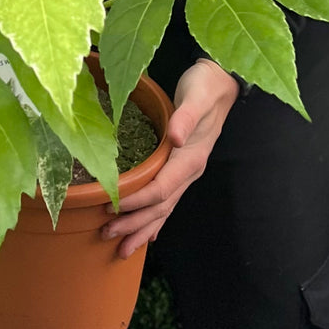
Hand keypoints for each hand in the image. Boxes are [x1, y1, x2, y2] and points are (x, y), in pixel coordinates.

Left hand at [101, 60, 240, 258]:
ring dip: (142, 228)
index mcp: (190, 158)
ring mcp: (187, 171)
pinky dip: (155, 218)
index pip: (161, 189)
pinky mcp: (182, 166)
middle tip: (108, 236)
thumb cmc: (205, 87)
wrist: (220, 82)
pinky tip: (147, 232)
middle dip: (135, 224)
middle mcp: (190, 170)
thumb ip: (185, 117)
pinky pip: (167, 199)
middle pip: (160, 207)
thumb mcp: (196, 96)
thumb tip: (174, 137)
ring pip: (164, 209)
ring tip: (122, 247)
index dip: (136, 201)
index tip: (112, 207)